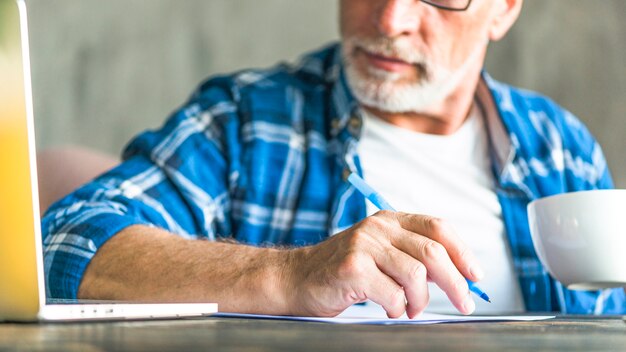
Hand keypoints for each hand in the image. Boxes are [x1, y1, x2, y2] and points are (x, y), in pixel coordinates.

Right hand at [284, 211, 483, 317]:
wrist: (296, 278)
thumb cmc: (342, 271)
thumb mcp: (378, 252)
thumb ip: (410, 256)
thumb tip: (457, 277)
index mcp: (388, 220)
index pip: (437, 227)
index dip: (463, 252)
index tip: (476, 276)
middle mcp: (378, 227)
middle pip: (433, 252)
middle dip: (456, 283)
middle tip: (464, 304)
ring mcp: (364, 245)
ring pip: (416, 276)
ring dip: (421, 301)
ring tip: (411, 310)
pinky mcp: (352, 268)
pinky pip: (393, 294)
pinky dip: (398, 309)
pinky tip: (390, 309)